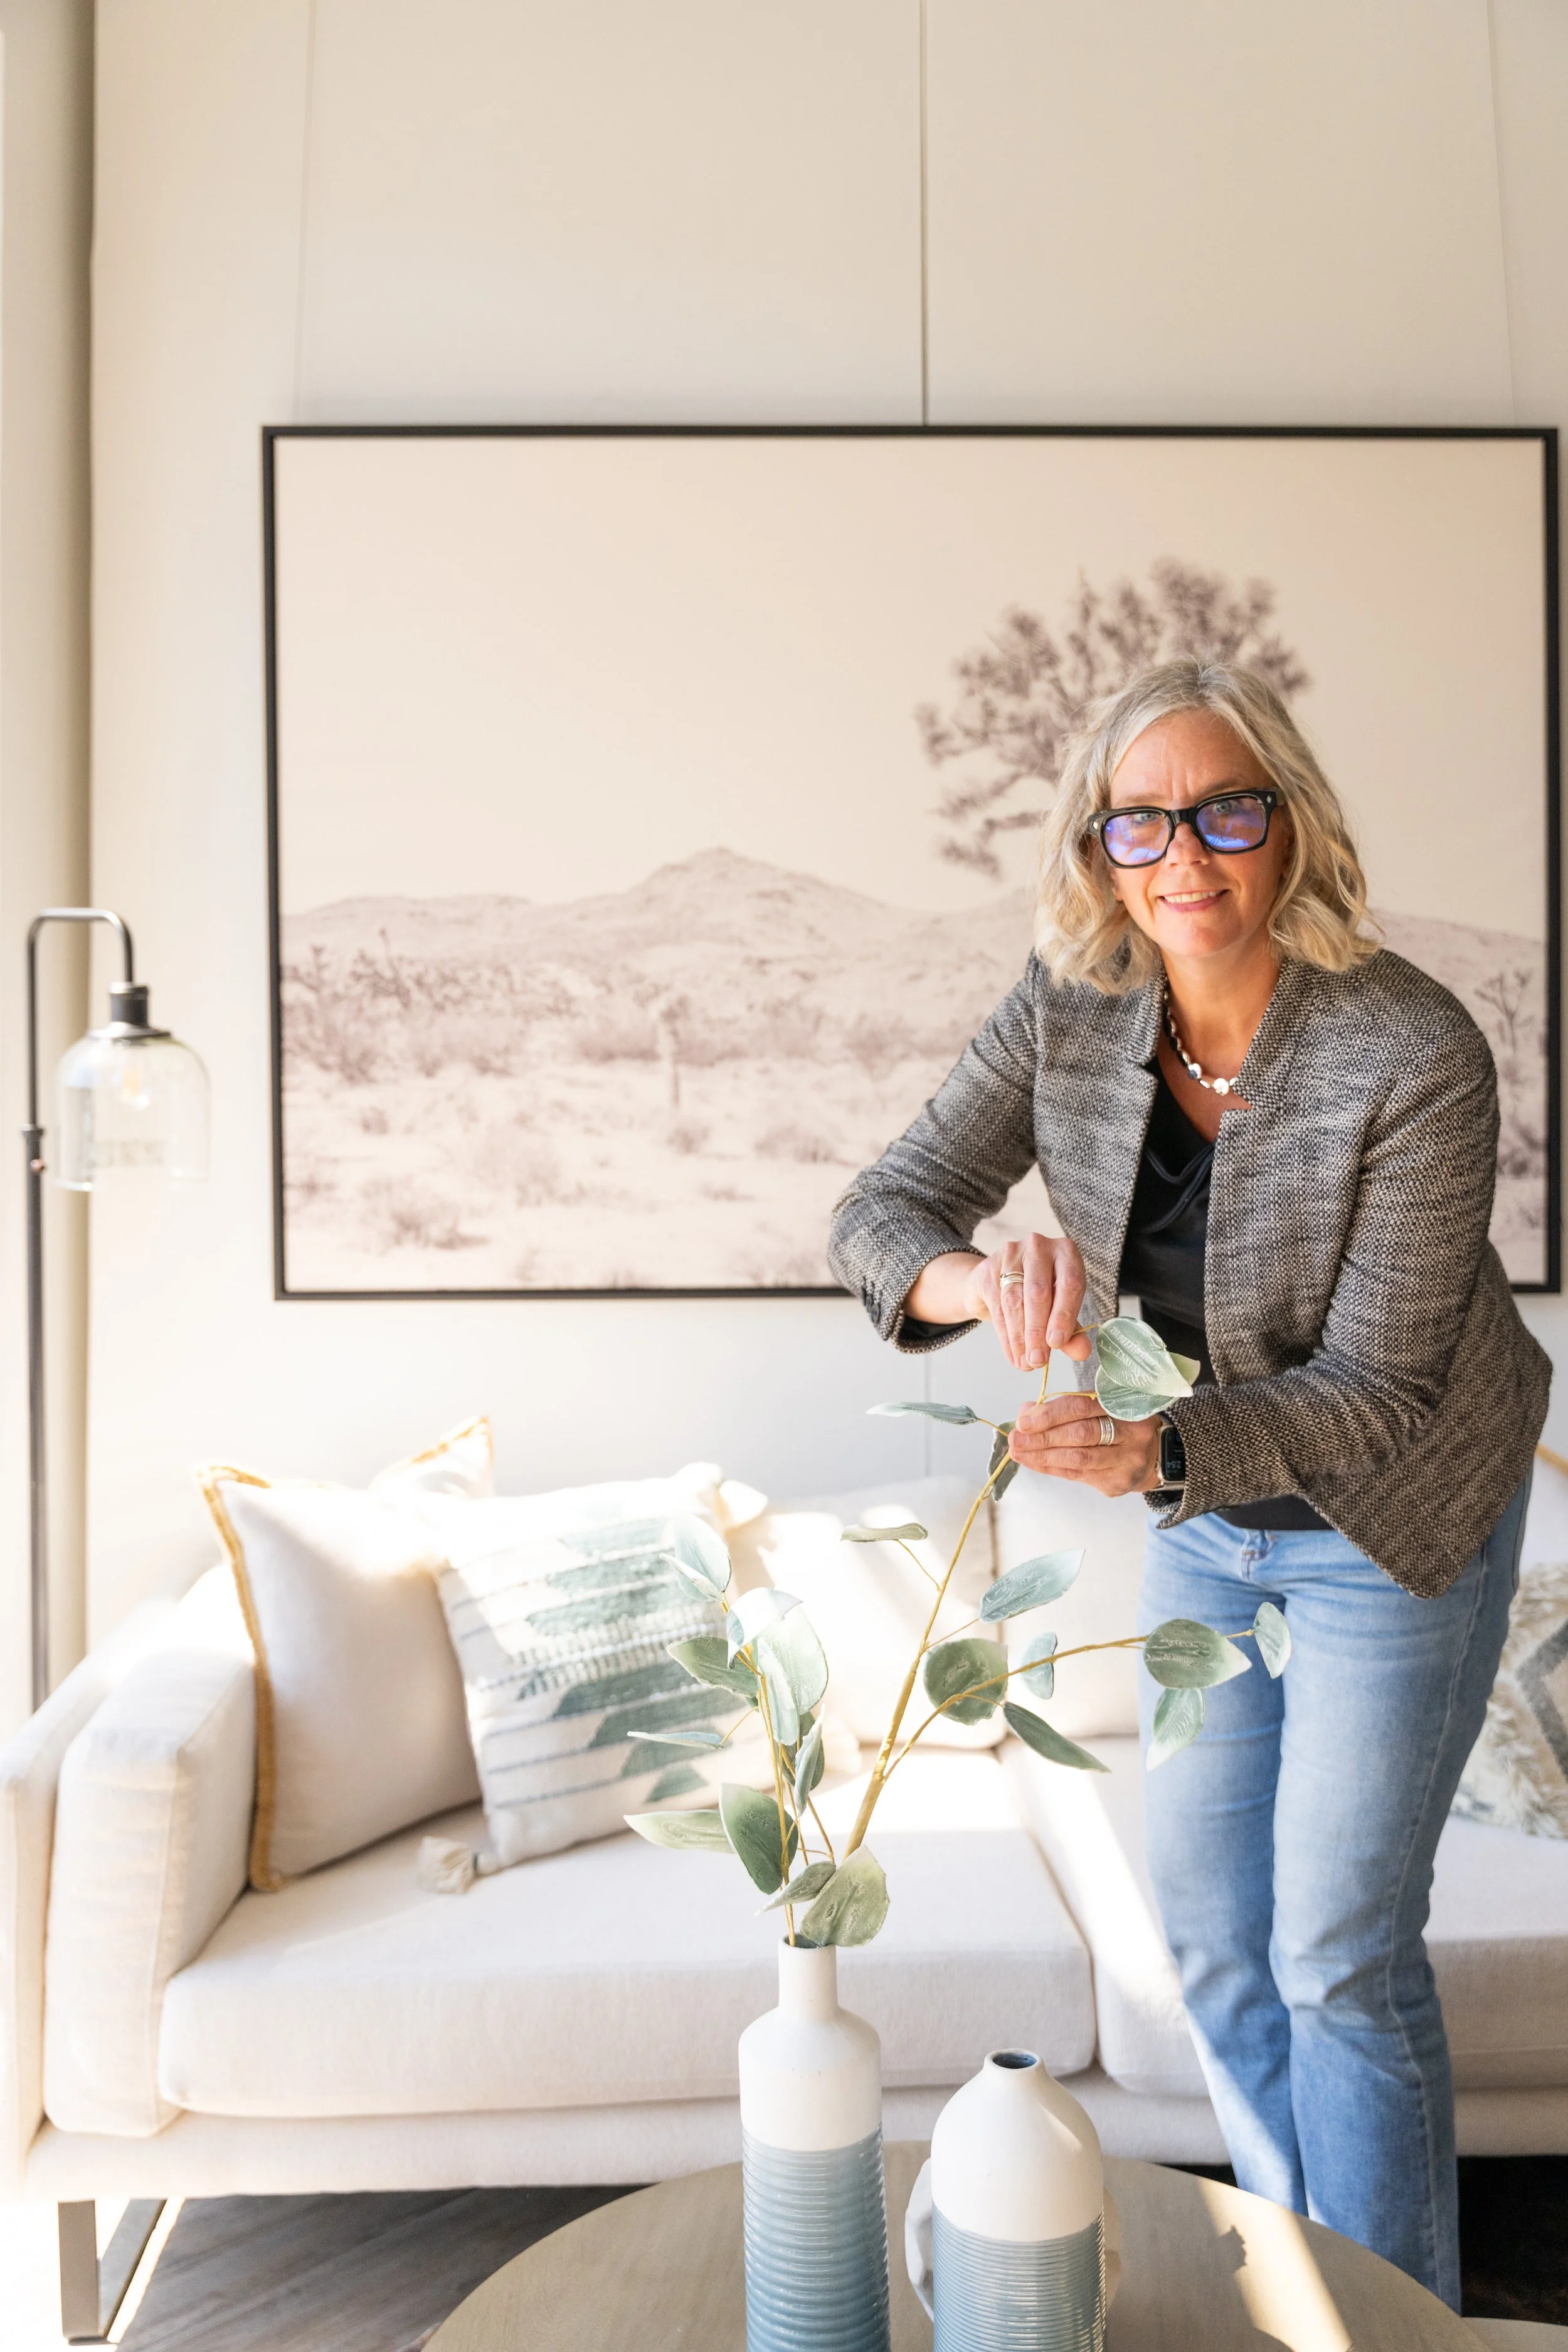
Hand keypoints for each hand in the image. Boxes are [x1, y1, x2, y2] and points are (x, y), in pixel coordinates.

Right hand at [964, 1233, 1091, 1372]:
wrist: (997, 1281)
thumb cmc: (1038, 1293)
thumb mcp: (1060, 1308)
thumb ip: (1072, 1329)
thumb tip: (1082, 1352)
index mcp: (1066, 1251)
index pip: (1069, 1283)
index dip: (1063, 1315)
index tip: (1057, 1343)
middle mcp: (1038, 1246)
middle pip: (1038, 1292)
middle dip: (1037, 1331)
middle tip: (1038, 1360)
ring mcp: (1010, 1254)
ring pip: (1015, 1301)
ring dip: (1020, 1337)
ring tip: (1026, 1362)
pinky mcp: (988, 1268)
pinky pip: (997, 1306)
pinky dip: (1006, 1336)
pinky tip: (1013, 1354)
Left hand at [1010, 1393, 1163, 1496]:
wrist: (1155, 1455)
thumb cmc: (1118, 1425)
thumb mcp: (1099, 1407)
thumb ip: (1065, 1407)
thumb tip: (1026, 1413)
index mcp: (1124, 1405)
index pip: (1082, 1408)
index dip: (1050, 1414)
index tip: (1023, 1420)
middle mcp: (1130, 1433)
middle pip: (1080, 1435)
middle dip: (1042, 1437)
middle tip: (1016, 1439)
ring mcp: (1127, 1460)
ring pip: (1079, 1459)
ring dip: (1043, 1456)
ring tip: (1019, 1452)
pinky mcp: (1119, 1482)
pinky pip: (1079, 1476)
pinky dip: (1052, 1469)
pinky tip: (1035, 1463)